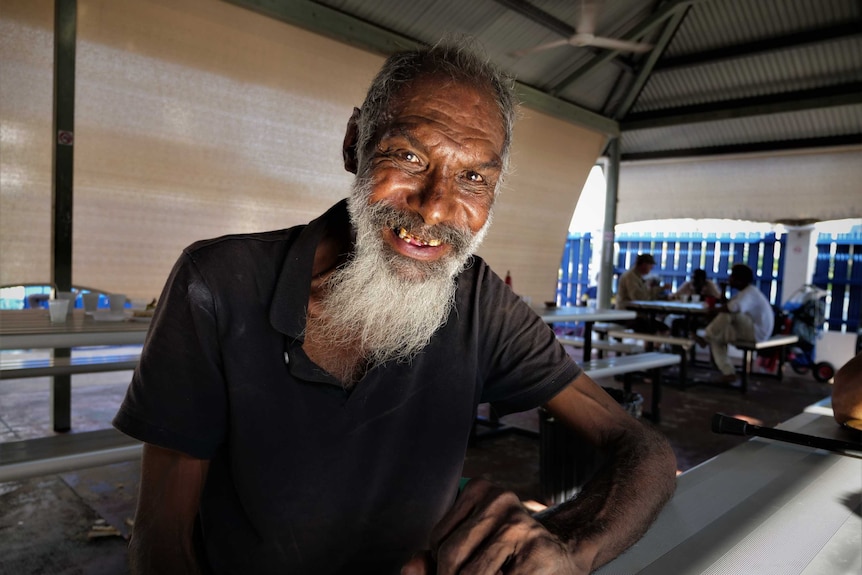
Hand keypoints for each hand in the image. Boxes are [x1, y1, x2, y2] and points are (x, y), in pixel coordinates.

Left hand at [403, 479, 587, 574]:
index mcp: (481, 489)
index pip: (438, 540)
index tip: (452, 572)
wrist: (568, 553)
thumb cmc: (514, 554)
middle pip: (450, 556)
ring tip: (495, 573)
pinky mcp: (535, 555)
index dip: (439, 568)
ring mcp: (519, 527)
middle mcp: (501, 500)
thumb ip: (437, 558)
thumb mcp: (472, 547)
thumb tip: (408, 568)